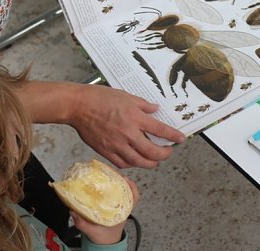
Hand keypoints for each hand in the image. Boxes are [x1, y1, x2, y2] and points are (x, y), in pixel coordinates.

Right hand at [70, 177, 139, 245]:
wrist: (104, 244)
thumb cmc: (103, 238)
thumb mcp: (92, 231)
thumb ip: (82, 223)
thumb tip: (73, 211)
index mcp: (122, 213)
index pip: (134, 197)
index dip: (132, 187)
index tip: (126, 179)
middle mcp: (122, 208)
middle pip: (127, 191)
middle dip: (121, 180)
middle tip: (112, 173)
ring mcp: (118, 207)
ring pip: (121, 191)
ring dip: (116, 183)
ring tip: (107, 175)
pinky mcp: (111, 207)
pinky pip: (113, 195)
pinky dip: (110, 188)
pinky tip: (103, 184)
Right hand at [71, 85, 185, 168]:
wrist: (78, 106)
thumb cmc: (100, 97)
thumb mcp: (126, 96)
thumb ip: (143, 105)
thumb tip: (155, 110)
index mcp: (135, 118)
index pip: (160, 130)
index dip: (173, 136)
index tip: (181, 139)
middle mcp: (128, 133)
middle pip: (152, 151)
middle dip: (164, 154)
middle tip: (168, 152)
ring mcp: (117, 145)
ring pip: (139, 161)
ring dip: (151, 163)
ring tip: (155, 160)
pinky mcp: (106, 151)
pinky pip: (123, 163)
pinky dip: (132, 164)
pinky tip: (136, 160)